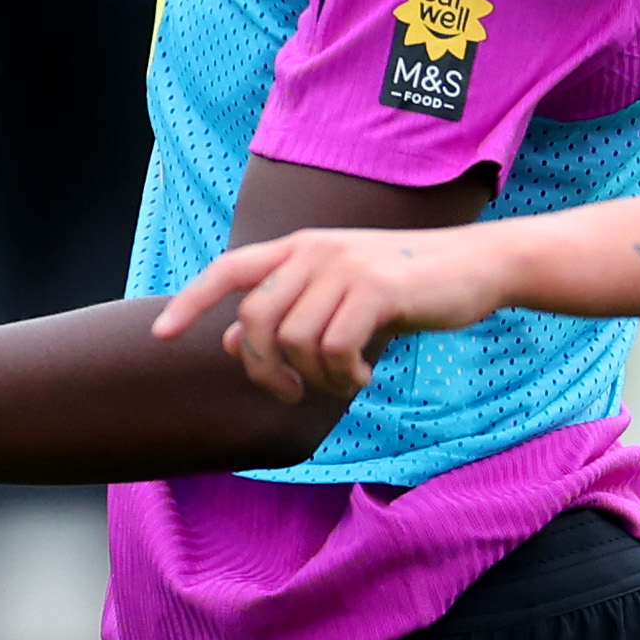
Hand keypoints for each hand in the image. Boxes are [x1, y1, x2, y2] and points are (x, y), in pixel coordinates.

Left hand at [150, 227, 498, 397]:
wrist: (477, 265)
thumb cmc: (406, 287)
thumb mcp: (340, 297)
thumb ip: (288, 312)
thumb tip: (229, 342)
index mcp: (300, 246)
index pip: (229, 270)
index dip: (191, 301)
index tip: (161, 336)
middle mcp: (314, 249)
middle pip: (255, 319)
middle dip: (263, 367)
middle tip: (290, 392)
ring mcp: (344, 265)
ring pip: (294, 340)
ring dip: (315, 376)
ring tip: (345, 377)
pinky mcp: (375, 288)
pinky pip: (334, 349)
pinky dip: (343, 374)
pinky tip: (364, 373)